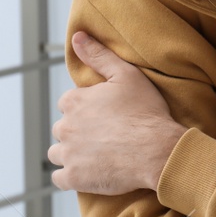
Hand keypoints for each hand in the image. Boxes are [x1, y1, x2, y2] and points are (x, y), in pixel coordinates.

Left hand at [49, 32, 187, 194]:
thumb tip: (77, 37)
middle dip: (76, 132)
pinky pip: (60, 179)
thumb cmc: (146, 112)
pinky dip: (70, 177)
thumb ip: (99, 55)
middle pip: (62, 129)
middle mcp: (65, 126)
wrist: (157, 150)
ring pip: (57, 153)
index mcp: (74, 101)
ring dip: (70, 154)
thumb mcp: (126, 75)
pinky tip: (87, 174)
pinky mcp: (74, 178)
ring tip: (94, 156)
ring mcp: (68, 154)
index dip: (86, 109)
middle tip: (102, 137)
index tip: (103, 116)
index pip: (68, 104)